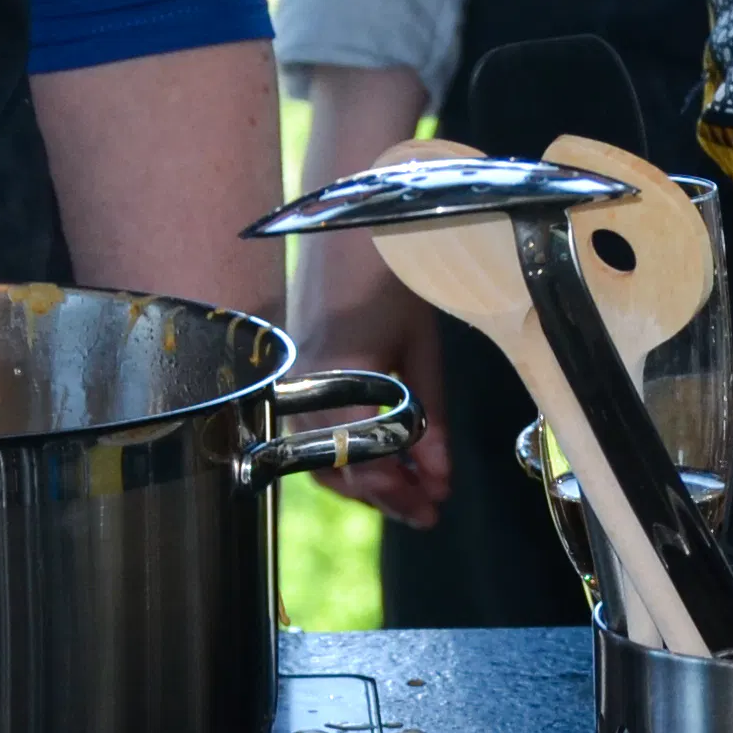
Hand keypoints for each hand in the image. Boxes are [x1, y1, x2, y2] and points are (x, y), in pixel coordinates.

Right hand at [290, 236, 456, 524]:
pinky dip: (346, 455)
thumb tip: (439, 477)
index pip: (360, 455)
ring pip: (319, 456)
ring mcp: (294, 380)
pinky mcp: (294, 375)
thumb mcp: (424, 349)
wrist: (352, 220)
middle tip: (429, 511)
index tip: (433, 503)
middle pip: (335, 465)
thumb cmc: (395, 275)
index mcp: (339, 373)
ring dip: (366, 480)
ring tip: (412, 494)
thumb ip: (431, 417)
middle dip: (385, 494)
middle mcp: (305, 383)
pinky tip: (383, 462)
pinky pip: (313, 432)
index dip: (396, 487)